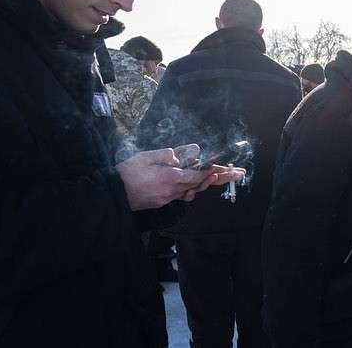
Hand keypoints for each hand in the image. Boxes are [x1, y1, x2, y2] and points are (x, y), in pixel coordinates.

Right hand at [114, 144, 240, 209]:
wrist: (112, 195)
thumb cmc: (127, 173)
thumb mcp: (147, 157)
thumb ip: (170, 154)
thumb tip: (192, 150)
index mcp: (170, 178)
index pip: (200, 174)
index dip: (217, 170)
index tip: (232, 168)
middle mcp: (173, 190)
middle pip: (202, 183)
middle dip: (221, 177)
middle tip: (239, 173)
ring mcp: (168, 198)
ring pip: (193, 190)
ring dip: (208, 182)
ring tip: (224, 175)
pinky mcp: (162, 201)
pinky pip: (182, 194)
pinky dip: (192, 187)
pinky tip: (197, 182)